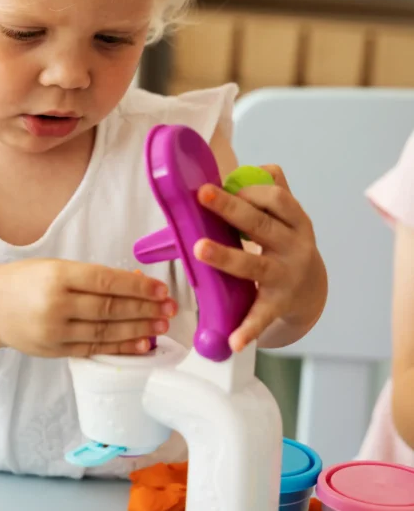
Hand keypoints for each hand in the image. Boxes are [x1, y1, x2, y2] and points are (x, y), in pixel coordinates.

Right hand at [0, 259, 176, 357]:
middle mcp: (56, 304)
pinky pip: (94, 349)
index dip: (138, 287)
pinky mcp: (55, 350)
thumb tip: (136, 283)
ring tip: (161, 326)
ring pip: (105, 331)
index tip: (161, 290)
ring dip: (138, 329)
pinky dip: (120, 347)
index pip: (106, 281)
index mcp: (57, 275)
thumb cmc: (27, 280)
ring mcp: (55, 330)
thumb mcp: (56, 267)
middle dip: (145, 309)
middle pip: (110, 308)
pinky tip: (141, 344)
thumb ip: (93, 277)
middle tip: (169, 309)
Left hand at [194, 165, 326, 352]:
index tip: (222, 186)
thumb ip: (269, 191)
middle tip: (203, 196)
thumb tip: (243, 169)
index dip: (250, 191)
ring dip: (226, 256)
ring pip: (254, 264)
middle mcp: (294, 247)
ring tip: (199, 249)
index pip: (276, 199)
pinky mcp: (278, 304)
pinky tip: (233, 341)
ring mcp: (286, 276)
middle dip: (231, 209)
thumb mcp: (286, 218)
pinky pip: (261, 315)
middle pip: (261, 225)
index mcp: (295, 222)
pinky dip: (248, 329)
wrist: (311, 291)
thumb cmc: (286, 244)